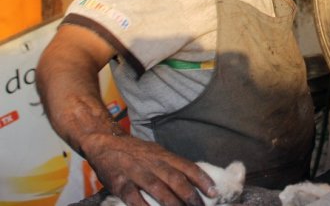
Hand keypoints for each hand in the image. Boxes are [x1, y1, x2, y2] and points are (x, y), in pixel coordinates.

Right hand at [82, 131, 215, 205]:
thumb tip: (192, 181)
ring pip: (157, 187)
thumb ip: (171, 166)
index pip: (187, 166)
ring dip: (172, 203)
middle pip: (175, 179)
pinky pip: (133, 196)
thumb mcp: (156, 153)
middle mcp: (152, 162)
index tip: (214, 192)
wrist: (104, 141)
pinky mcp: (119, 182)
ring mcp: (136, 171)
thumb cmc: (135, 152)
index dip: (201, 179)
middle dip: (190, 195)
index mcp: (164, 155)